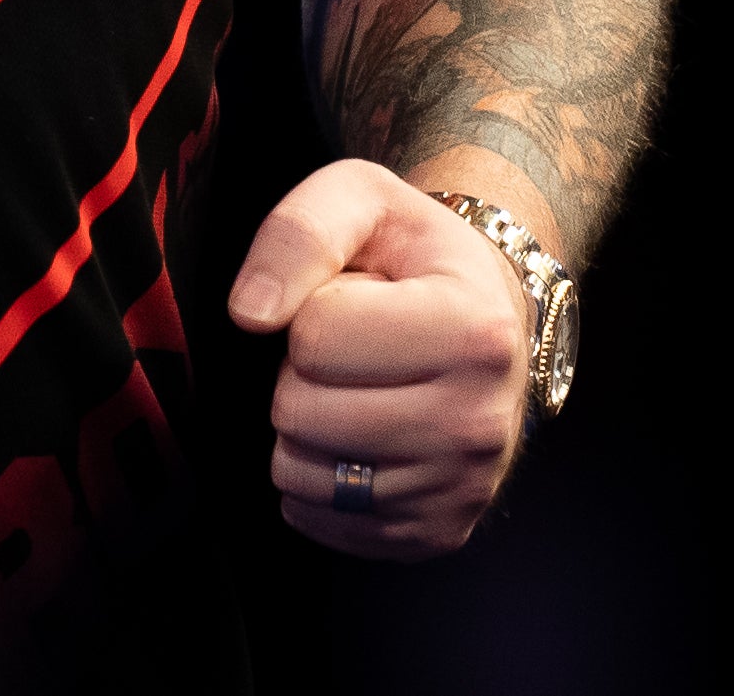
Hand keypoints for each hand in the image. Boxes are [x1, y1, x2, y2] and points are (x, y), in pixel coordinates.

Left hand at [226, 157, 534, 557]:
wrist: (485, 323)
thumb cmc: (414, 257)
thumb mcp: (362, 199)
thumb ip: (298, 234)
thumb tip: (248, 314)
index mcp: (474, 331)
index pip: (315, 337)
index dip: (311, 310)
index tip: (355, 300)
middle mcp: (479, 422)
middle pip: (300, 414)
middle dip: (301, 374)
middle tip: (351, 351)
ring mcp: (461, 488)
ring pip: (301, 475)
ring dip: (304, 429)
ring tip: (354, 390)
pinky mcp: (436, 535)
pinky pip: (318, 521)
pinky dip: (317, 480)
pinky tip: (357, 437)